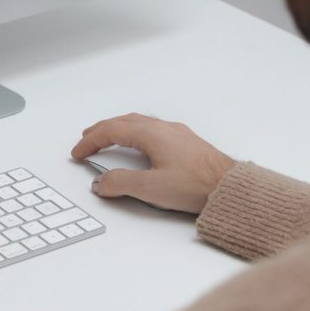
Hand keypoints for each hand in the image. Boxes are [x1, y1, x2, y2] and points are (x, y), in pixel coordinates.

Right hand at [70, 113, 234, 213]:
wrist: (231, 188)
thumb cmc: (197, 185)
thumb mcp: (150, 188)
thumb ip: (120, 183)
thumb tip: (101, 182)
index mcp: (151, 134)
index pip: (111, 131)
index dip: (90, 141)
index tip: (78, 152)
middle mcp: (163, 128)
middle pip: (123, 121)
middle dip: (101, 130)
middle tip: (87, 139)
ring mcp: (177, 134)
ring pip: (139, 123)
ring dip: (118, 129)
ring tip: (108, 138)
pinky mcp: (187, 142)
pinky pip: (152, 129)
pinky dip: (135, 133)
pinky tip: (139, 144)